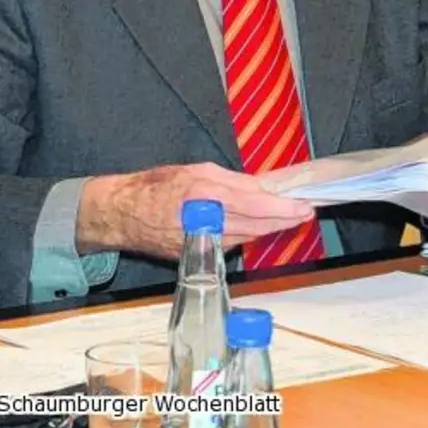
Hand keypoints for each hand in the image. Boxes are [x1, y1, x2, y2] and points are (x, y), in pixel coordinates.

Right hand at [77, 162, 316, 259]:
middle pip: (256, 226)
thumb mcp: (195, 171)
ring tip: (287, 217)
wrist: (122, 215)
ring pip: (246, 238)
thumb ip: (231, 181)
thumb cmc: (155, 186)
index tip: (304, 206)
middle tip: (305, 212)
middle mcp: (206, 222)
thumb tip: (263, 189)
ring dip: (268, 229)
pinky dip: (247, 235)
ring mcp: (202, 243)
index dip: (283, 209)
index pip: (255, 206)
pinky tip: (258, 228)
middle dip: (284, 220)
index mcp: (205, 195)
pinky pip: (231, 245)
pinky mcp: (198, 256)